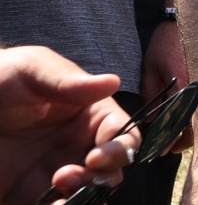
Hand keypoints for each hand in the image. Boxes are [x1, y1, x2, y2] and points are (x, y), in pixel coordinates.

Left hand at [0, 45, 138, 204]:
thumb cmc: (2, 78)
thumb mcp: (32, 69)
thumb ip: (66, 79)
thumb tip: (112, 81)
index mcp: (91, 117)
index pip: (123, 136)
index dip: (119, 150)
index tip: (95, 157)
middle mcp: (79, 149)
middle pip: (109, 173)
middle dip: (97, 181)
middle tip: (65, 177)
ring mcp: (53, 175)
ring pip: (84, 197)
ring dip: (79, 202)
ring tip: (55, 200)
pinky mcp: (26, 196)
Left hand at [141, 21, 194, 152]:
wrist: (188, 21)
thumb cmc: (167, 43)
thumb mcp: (151, 69)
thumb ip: (151, 95)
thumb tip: (152, 120)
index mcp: (183, 87)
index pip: (177, 122)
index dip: (169, 139)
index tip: (162, 149)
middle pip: (196, 123)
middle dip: (183, 139)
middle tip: (170, 148)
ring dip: (193, 129)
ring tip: (179, 138)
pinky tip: (190, 120)